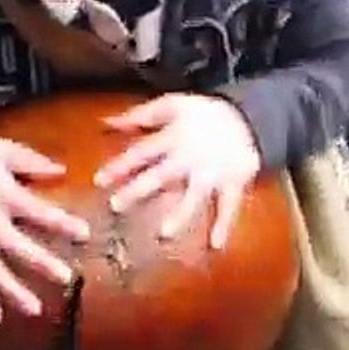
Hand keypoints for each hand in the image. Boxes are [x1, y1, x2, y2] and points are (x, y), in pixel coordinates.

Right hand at [0, 140, 89, 326]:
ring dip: (12, 290)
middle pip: (13, 244)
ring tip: (35, 310)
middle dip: (39, 261)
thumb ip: (31, 161)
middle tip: (65, 277)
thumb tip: (61, 170)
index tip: (84, 233)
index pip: (34, 209)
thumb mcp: (1, 151)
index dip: (59, 222)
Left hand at [95, 95, 261, 250]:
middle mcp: (190, 157)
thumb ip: (139, 115)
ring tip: (164, 235)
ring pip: (194, 196)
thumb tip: (106, 121)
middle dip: (139, 191)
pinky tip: (216, 245)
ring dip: (180, 215)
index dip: (120, 166)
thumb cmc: (204, 113)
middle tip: (116, 206)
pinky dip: (224, 225)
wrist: (249, 116)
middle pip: (161, 175)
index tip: (99, 181)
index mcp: (173, 138)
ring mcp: (213, 172)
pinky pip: (229, 206)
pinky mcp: (234, 182)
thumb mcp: (172, 105)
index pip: (141, 153)